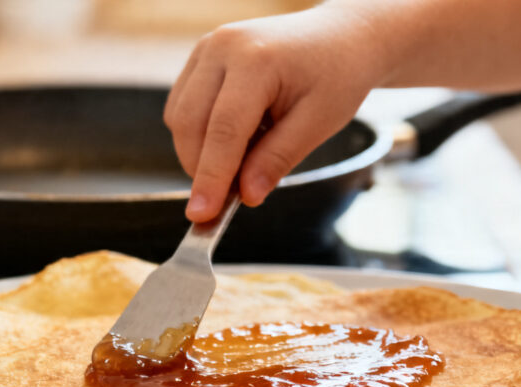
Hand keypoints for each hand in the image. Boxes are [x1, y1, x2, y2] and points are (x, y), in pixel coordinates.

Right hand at [164, 5, 389, 221]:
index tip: (202, 214)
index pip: (223, 130)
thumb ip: (278, 158)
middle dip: (202, 169)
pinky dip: (200, 134)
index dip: (211, 177)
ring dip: (201, 152)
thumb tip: (246, 195)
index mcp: (257, 60)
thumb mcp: (319, 122)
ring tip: (248, 155)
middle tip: (230, 197)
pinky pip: (183, 106)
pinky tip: (237, 137)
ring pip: (180, 118)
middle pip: (191, 124)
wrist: (340, 38)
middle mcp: (223, 47)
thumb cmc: (336, 74)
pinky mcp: (201, 57)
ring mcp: (208, 48)